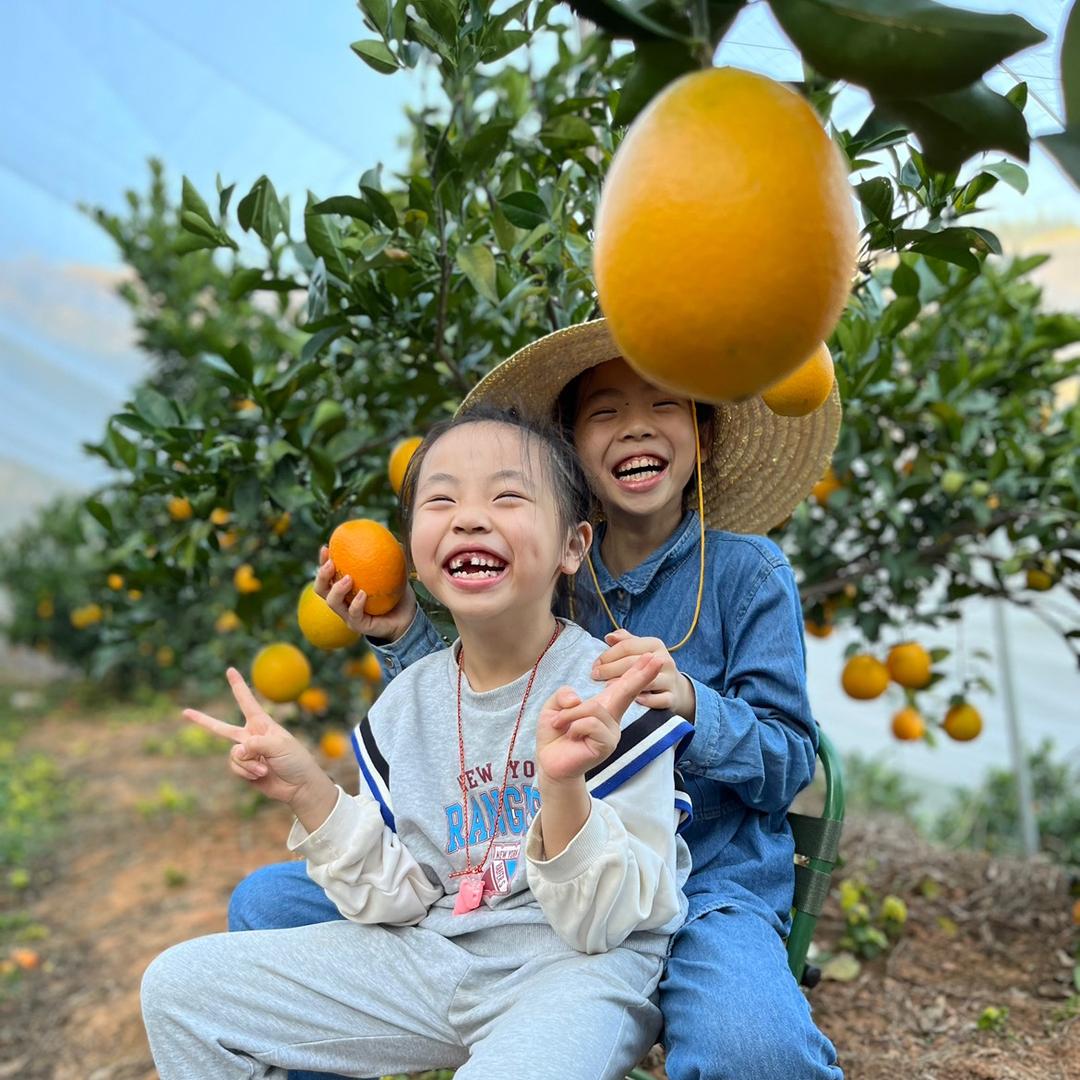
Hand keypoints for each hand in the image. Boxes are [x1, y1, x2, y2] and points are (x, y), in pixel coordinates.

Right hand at [182, 668, 327, 809]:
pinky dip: (246, 772)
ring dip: (248, 763)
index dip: (238, 686)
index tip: (230, 670)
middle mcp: (252, 736)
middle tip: (185, 712)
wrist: (299, 786)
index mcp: (263, 724)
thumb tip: (236, 750)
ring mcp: (247, 753)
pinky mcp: (244, 769)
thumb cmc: (295, 760)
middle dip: (203, 721)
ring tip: (265, 768)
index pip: (247, 702)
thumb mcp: (279, 746)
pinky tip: (260, 775)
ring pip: (233, 754)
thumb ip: (255, 744)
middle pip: (222, 728)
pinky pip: (235, 767)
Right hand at [315, 544, 416, 641]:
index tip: (326, 547)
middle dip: (322, 576)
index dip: (323, 562)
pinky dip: (356, 604)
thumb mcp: (395, 574)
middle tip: (330, 563)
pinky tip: (362, 594)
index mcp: (346, 589)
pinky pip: (354, 615)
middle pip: (322, 589)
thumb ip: (391, 559)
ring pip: (333, 603)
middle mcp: (344, 602)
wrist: (408, 619)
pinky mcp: (360, 626)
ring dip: (337, 590)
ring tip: (347, 578)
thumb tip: (395, 540)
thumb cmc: (398, 595)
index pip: (329, 574)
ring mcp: (349, 615)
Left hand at [536, 653, 663, 782]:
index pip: (622, 686)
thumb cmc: (555, 733)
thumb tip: (576, 698)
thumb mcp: (555, 707)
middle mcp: (612, 718)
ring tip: (561, 724)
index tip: (651, 657)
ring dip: (571, 714)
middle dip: (641, 675)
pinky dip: (574, 726)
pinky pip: (590, 724)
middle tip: (657, 659)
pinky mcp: (607, 744)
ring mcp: (612, 732)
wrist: (550, 761)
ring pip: (594, 708)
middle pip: (627, 692)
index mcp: (603, 706)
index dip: (636, 671)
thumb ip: (564, 695)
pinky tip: (571, 736)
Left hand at [592, 629, 695, 718]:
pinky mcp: (672, 697)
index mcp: (654, 644)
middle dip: (611, 669)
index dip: (608, 655)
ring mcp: (670, 679)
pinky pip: (660, 699)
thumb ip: (624, 641)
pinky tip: (634, 700)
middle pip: (633, 662)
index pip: (627, 646)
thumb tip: (609, 637)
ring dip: (627, 684)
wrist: (673, 687)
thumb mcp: (639, 649)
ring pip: (647, 681)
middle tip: (595, 675)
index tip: (595, 664)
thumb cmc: (649, 665)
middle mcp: (664, 660)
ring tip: (607, 688)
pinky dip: (648, 700)